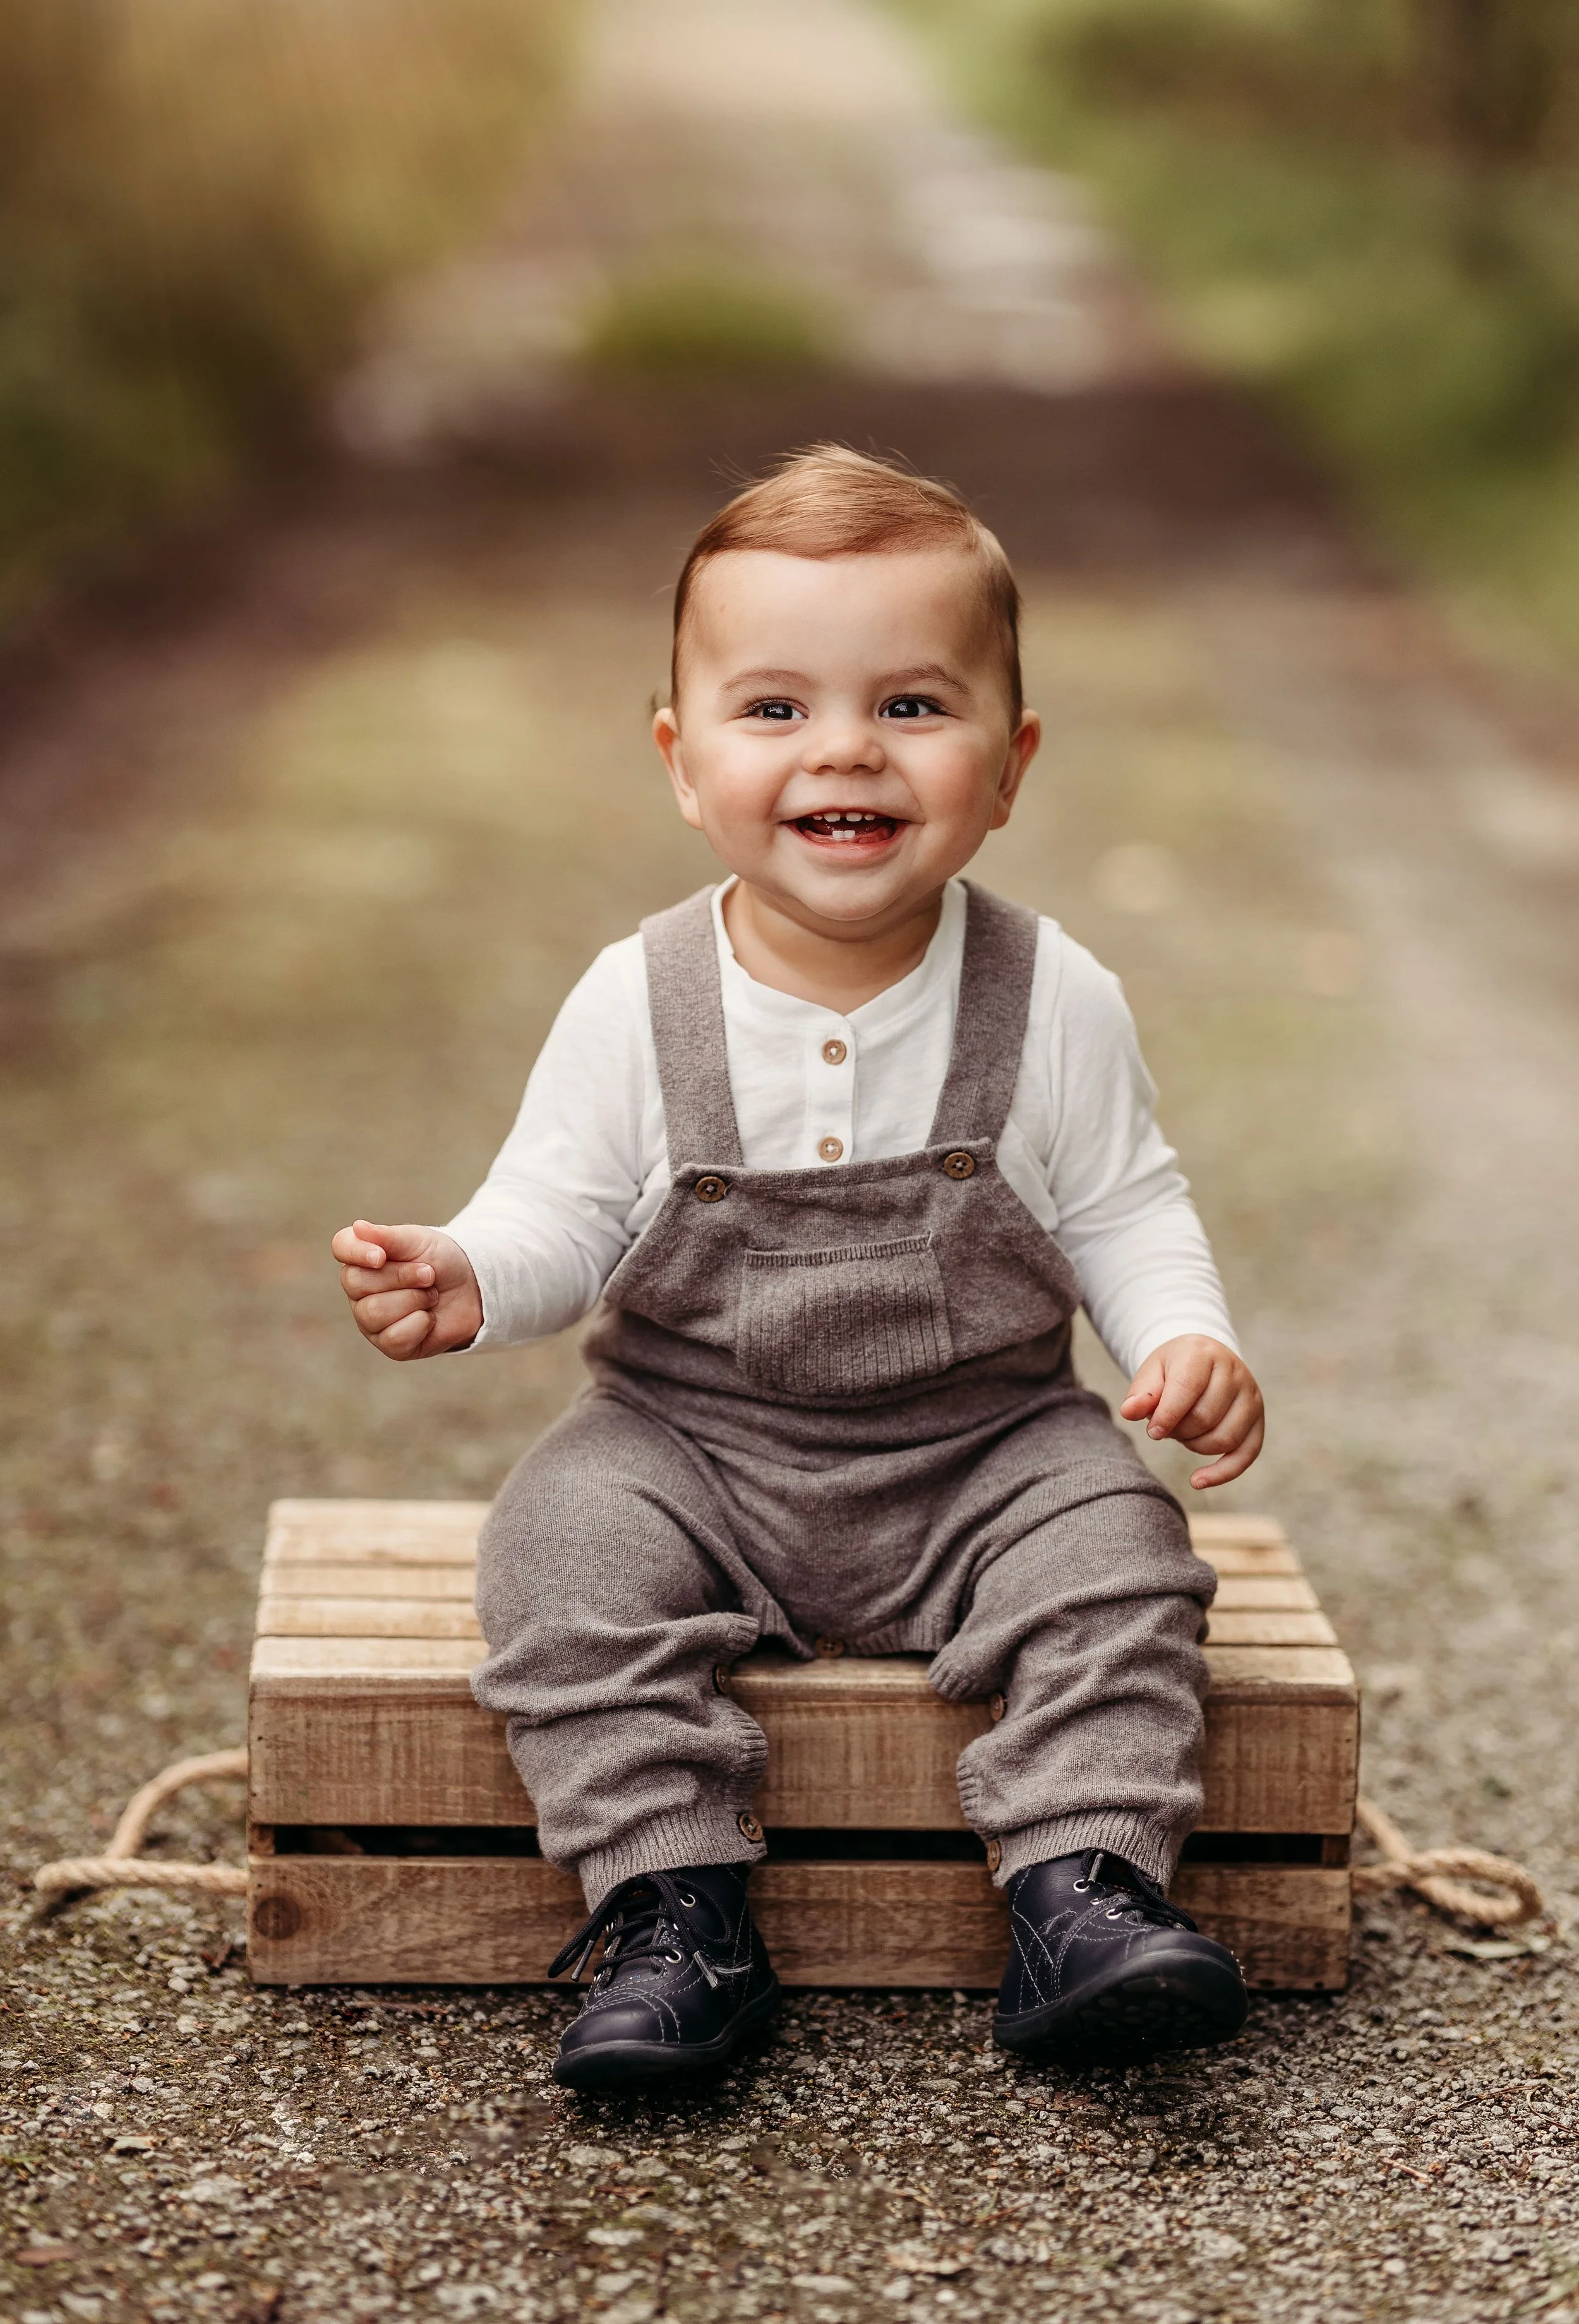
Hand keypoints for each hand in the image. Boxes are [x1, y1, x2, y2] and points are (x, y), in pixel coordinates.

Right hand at [330, 1220, 482, 1360]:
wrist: (473, 1290)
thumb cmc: (441, 1261)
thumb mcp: (419, 1242)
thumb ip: (388, 1237)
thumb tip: (358, 1228)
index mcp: (363, 1258)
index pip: (341, 1247)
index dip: (357, 1252)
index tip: (382, 1255)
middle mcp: (359, 1291)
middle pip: (357, 1283)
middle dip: (402, 1276)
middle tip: (428, 1274)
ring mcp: (371, 1320)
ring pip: (374, 1312)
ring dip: (414, 1299)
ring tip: (430, 1295)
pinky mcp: (390, 1345)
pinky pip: (394, 1337)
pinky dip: (420, 1324)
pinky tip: (429, 1318)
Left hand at [1121, 1335, 1263, 1489]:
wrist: (1204, 1358)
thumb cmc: (1174, 1368)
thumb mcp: (1152, 1373)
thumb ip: (1141, 1393)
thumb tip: (1129, 1412)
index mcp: (1203, 1354)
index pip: (1187, 1388)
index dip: (1167, 1415)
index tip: (1153, 1431)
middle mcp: (1234, 1372)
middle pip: (1205, 1417)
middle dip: (1179, 1430)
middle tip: (1167, 1425)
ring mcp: (1251, 1396)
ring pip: (1224, 1439)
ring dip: (1196, 1446)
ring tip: (1183, 1432)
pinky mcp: (1258, 1419)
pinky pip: (1247, 1453)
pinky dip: (1223, 1473)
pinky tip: (1197, 1481)